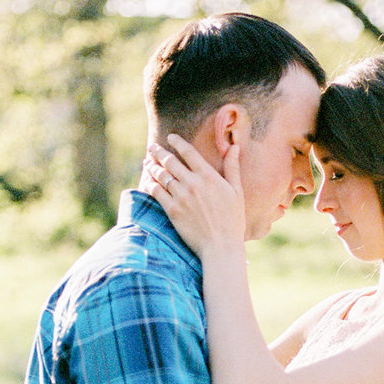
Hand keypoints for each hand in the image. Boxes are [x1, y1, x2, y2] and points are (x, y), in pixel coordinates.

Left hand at [143, 134, 245, 254]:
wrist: (221, 246)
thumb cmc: (232, 220)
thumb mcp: (237, 191)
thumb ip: (232, 167)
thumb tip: (234, 146)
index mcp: (208, 176)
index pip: (188, 152)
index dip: (177, 142)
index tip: (170, 137)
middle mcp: (192, 183)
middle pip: (170, 161)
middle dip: (158, 152)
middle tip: (151, 147)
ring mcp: (181, 196)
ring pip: (161, 175)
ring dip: (152, 166)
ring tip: (147, 162)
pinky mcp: (172, 210)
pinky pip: (156, 192)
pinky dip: (150, 183)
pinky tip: (147, 180)